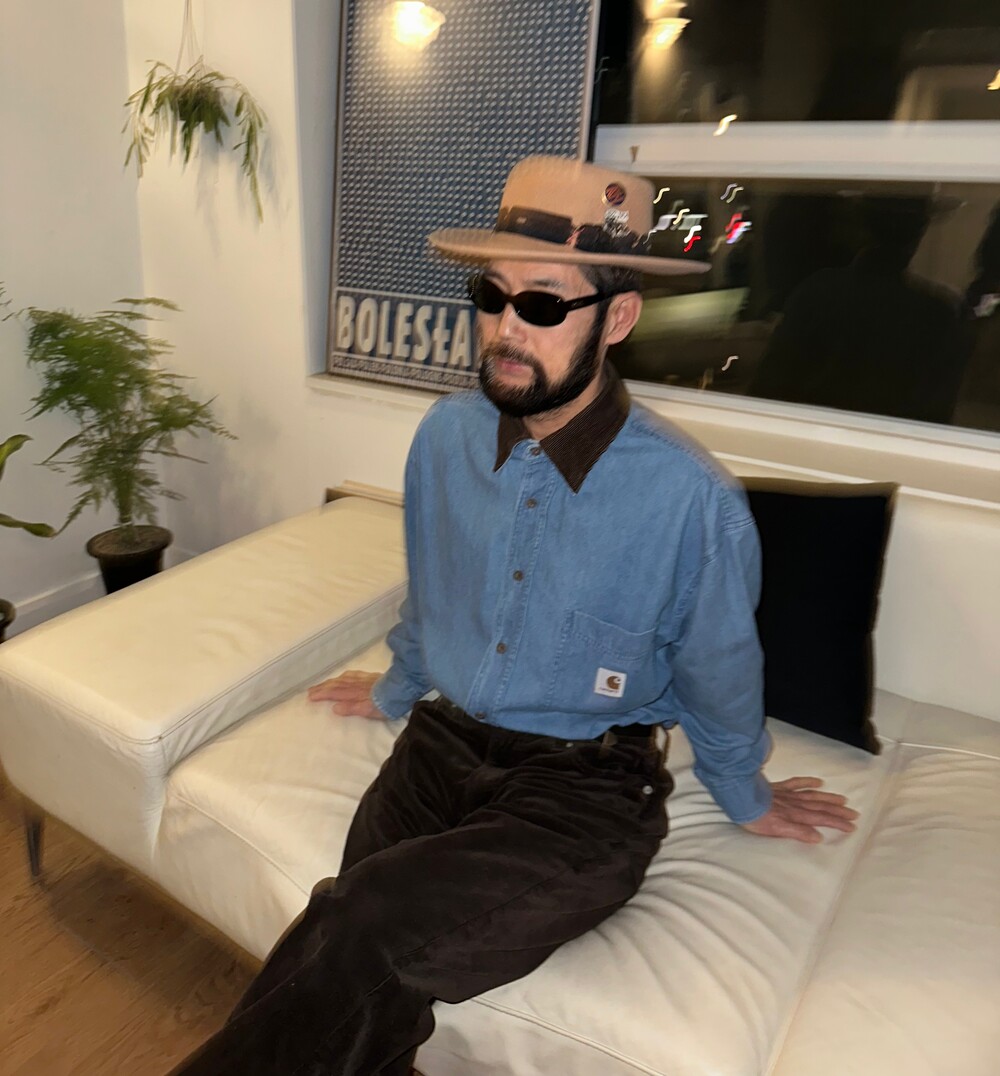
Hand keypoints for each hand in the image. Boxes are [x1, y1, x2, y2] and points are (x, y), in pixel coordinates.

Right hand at [307, 670, 387, 720]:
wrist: (401, 690)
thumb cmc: (385, 705)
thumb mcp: (368, 711)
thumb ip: (352, 708)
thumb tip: (334, 708)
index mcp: (354, 694)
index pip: (334, 693)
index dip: (322, 694)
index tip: (310, 696)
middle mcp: (356, 685)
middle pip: (336, 685)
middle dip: (322, 687)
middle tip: (310, 690)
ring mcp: (363, 679)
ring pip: (343, 679)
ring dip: (331, 681)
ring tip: (322, 684)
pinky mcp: (371, 677)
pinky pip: (353, 674)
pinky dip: (344, 676)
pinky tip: (343, 676)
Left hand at [740, 777, 857, 843]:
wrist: (740, 798)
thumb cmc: (756, 818)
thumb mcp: (777, 830)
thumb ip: (798, 832)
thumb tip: (818, 836)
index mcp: (796, 815)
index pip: (821, 819)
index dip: (837, 822)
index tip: (852, 826)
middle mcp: (795, 804)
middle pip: (820, 807)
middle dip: (838, 811)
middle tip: (854, 814)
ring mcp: (787, 794)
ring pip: (812, 795)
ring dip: (828, 798)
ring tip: (842, 800)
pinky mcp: (778, 787)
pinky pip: (796, 783)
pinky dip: (807, 782)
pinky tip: (817, 781)